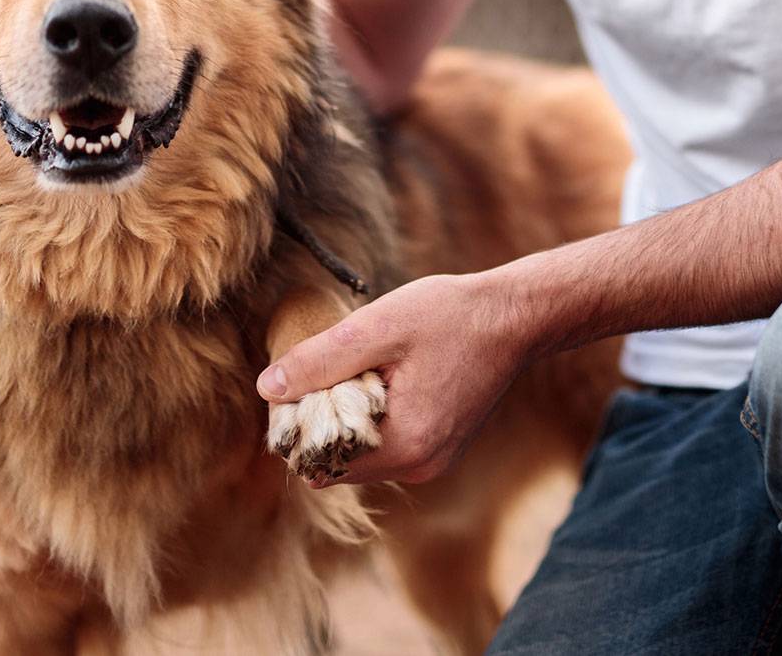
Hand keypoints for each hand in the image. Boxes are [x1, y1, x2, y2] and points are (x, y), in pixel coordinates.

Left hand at [256, 271, 533, 486]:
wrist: (514, 317)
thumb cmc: (450, 316)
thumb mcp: (378, 328)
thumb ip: (321, 360)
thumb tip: (268, 389)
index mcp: (404, 446)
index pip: (322, 461)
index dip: (298, 429)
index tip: (295, 386)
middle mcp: (419, 466)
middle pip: (339, 464)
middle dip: (319, 427)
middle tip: (319, 373)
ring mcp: (432, 461)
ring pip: (361, 457)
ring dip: (344, 424)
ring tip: (352, 372)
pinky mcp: (439, 448)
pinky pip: (385, 447)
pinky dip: (370, 422)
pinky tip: (376, 381)